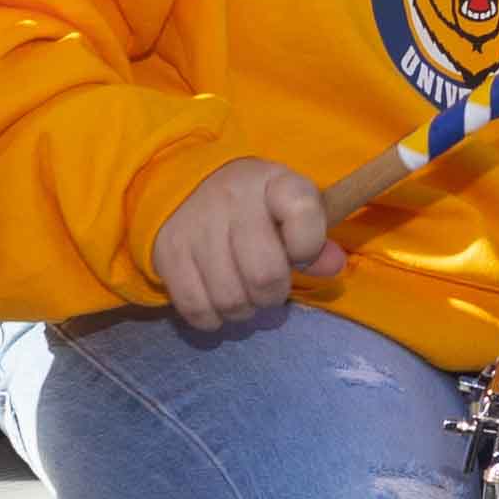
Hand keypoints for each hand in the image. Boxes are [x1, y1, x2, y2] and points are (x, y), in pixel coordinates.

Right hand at [151, 157, 336, 333]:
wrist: (190, 186)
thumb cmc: (257, 207)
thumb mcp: (293, 211)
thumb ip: (316, 241)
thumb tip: (331, 266)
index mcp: (273, 181)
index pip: (303, 213)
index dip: (308, 246)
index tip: (299, 252)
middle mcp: (231, 197)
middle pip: (265, 275)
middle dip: (273, 294)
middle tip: (267, 287)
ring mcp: (195, 224)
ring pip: (230, 299)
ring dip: (242, 310)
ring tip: (241, 294)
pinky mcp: (167, 251)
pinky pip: (196, 307)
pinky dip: (212, 318)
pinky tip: (216, 301)